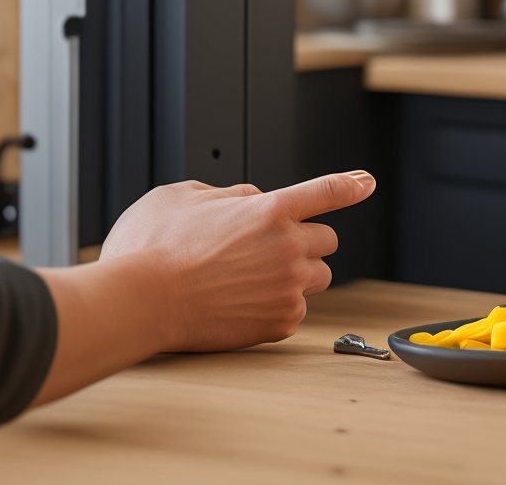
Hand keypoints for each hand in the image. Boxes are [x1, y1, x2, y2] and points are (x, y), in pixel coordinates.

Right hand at [99, 171, 375, 350]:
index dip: (350, 185)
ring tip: (253, 279)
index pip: (326, 192)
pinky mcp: (280, 322)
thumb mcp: (182, 197)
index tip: (366, 183)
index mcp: (269, 211)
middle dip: (305, 241)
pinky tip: (243, 303)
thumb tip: (247, 199)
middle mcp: (287, 248)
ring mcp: (287, 288)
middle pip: (327, 241)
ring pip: (317, 277)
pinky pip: (296, 310)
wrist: (139, 302)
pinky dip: (277, 306)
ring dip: (297, 274)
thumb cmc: (151, 248)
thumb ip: (226, 194)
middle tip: (269, 249)